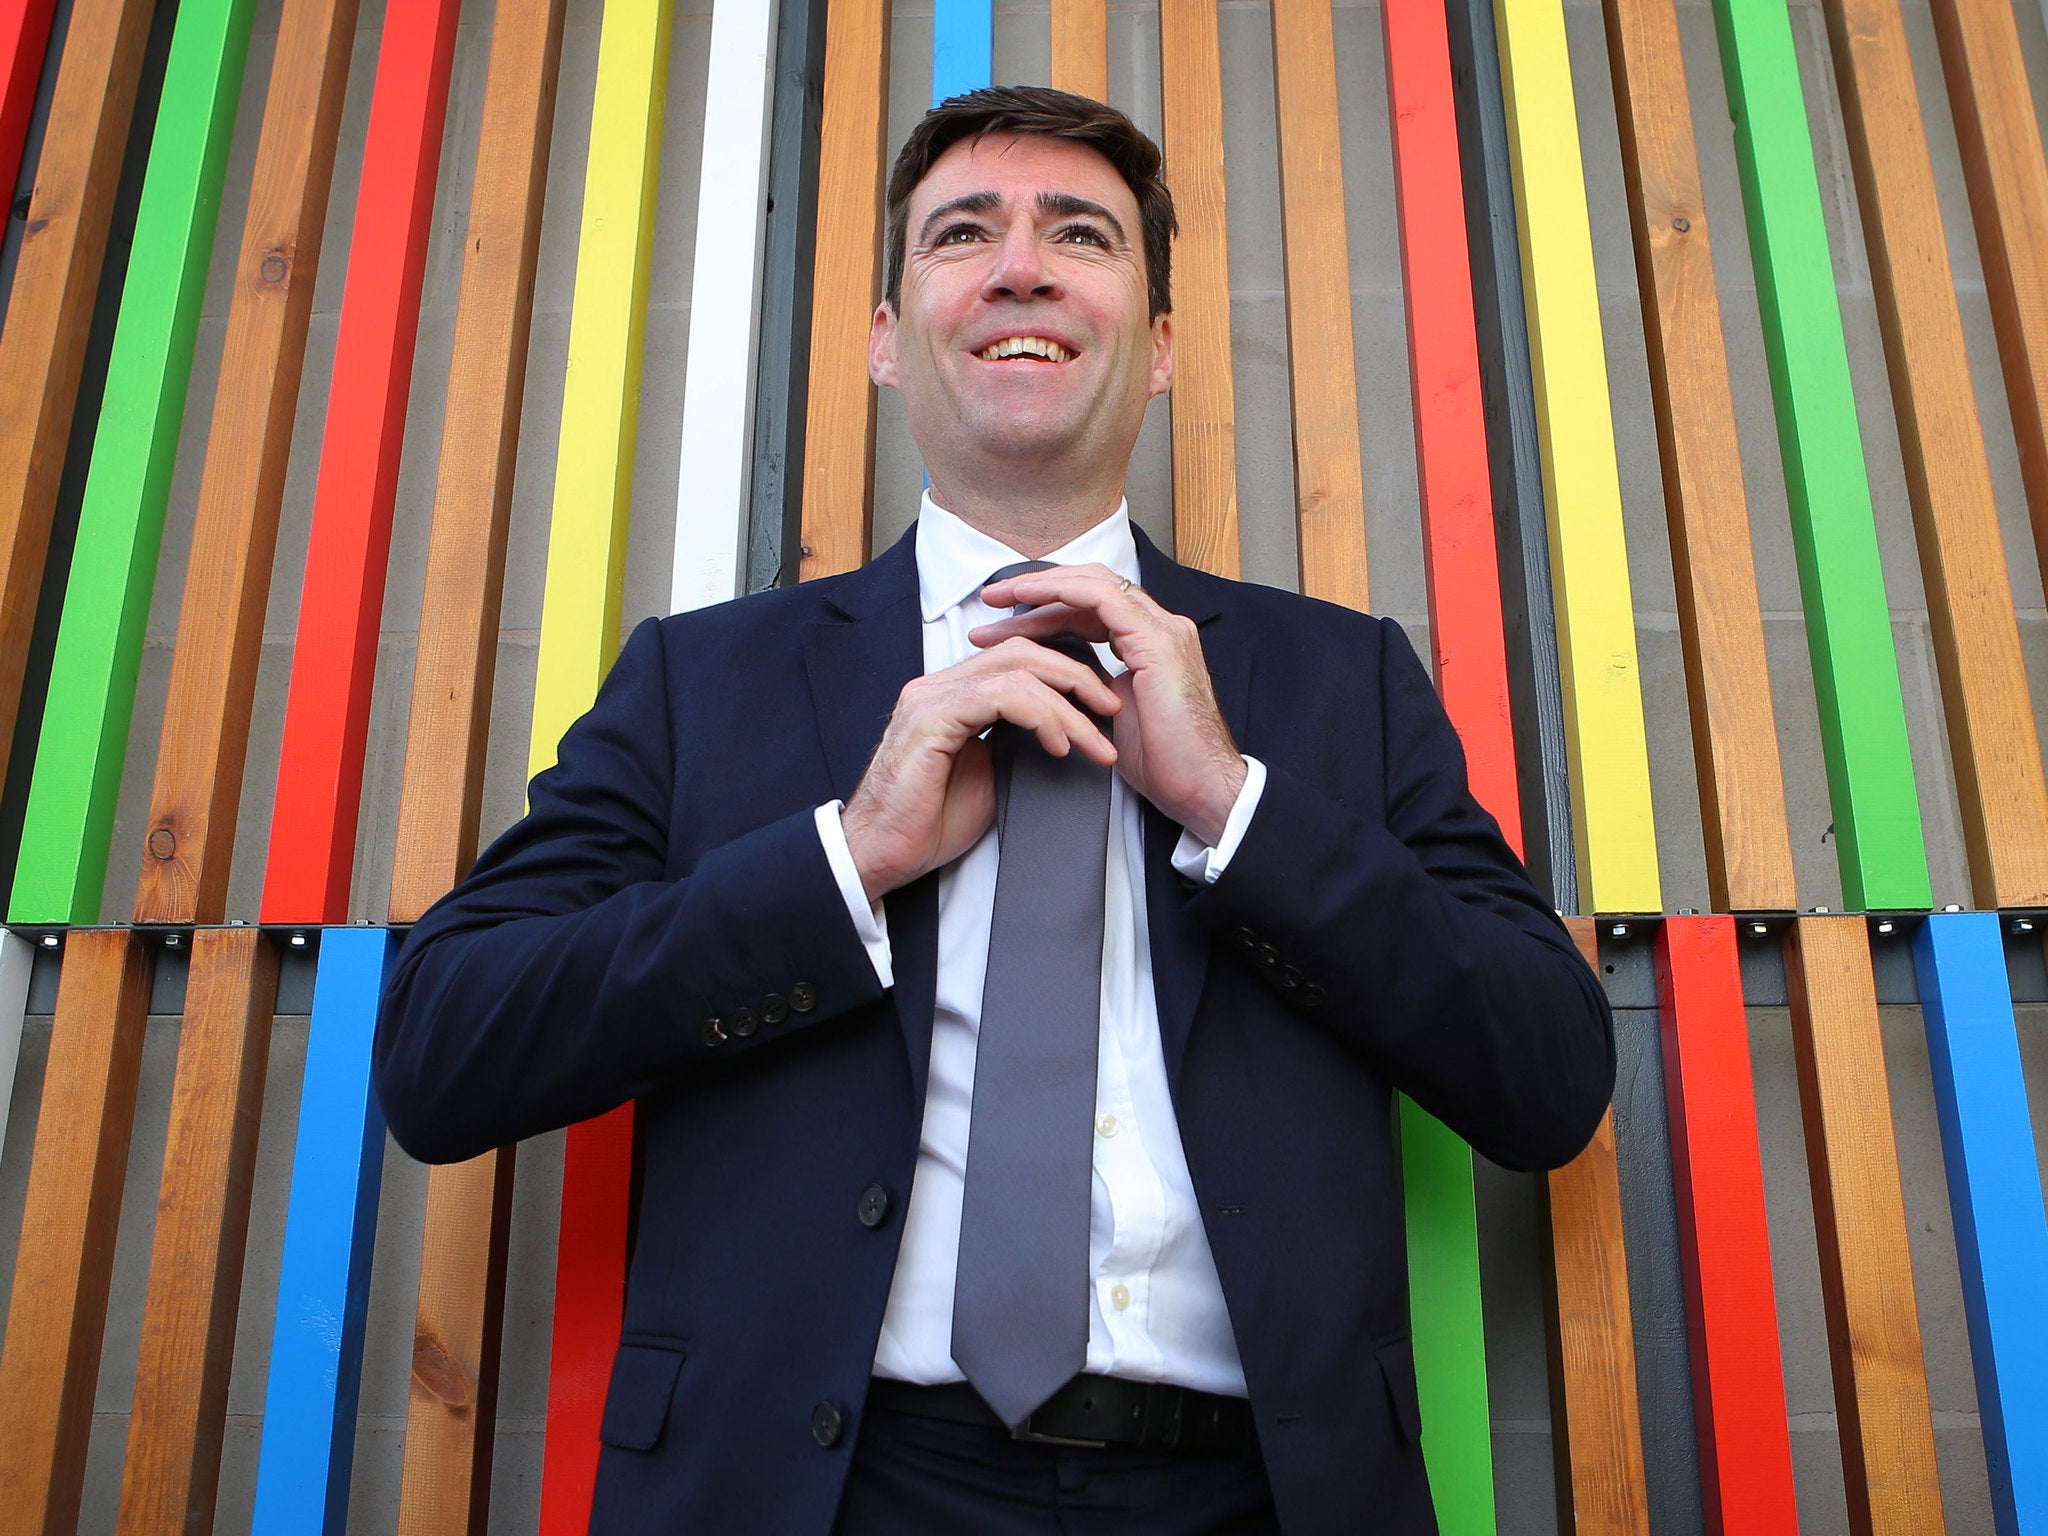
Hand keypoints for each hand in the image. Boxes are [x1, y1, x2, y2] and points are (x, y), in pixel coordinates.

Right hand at [840, 638, 1122, 900]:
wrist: (880, 854)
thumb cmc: (927, 822)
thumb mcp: (988, 773)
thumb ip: (1014, 741)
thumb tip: (1062, 731)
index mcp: (953, 694)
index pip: (1019, 659)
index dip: (1066, 676)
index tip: (1102, 708)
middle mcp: (939, 685)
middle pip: (1023, 652)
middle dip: (1077, 677)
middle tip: (1112, 709)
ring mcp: (932, 697)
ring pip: (1018, 669)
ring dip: (1067, 703)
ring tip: (1094, 739)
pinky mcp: (931, 718)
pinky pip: (1000, 695)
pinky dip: (1040, 715)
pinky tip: (1057, 744)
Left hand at [972, 565, 1246, 843]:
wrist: (1203, 787)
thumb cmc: (1168, 763)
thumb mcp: (1114, 715)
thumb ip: (1091, 686)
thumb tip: (1053, 681)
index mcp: (1149, 643)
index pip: (1091, 608)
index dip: (1046, 608)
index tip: (1002, 622)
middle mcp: (1159, 627)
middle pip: (1089, 589)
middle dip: (1037, 589)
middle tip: (990, 600)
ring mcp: (1161, 629)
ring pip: (1092, 584)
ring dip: (1041, 587)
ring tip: (997, 597)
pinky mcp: (1156, 640)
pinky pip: (1101, 599)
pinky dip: (1061, 592)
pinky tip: (1028, 597)